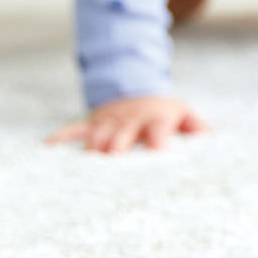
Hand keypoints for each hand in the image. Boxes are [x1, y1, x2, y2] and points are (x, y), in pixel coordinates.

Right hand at [46, 95, 207, 154]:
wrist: (136, 85)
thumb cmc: (164, 111)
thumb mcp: (183, 113)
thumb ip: (197, 127)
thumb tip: (212, 139)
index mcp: (156, 118)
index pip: (158, 131)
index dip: (158, 141)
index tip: (157, 156)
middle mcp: (130, 120)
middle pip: (122, 136)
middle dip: (117, 149)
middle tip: (112, 165)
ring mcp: (108, 121)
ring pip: (97, 136)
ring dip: (91, 151)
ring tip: (80, 172)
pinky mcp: (91, 123)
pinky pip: (72, 130)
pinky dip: (59, 139)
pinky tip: (46, 150)